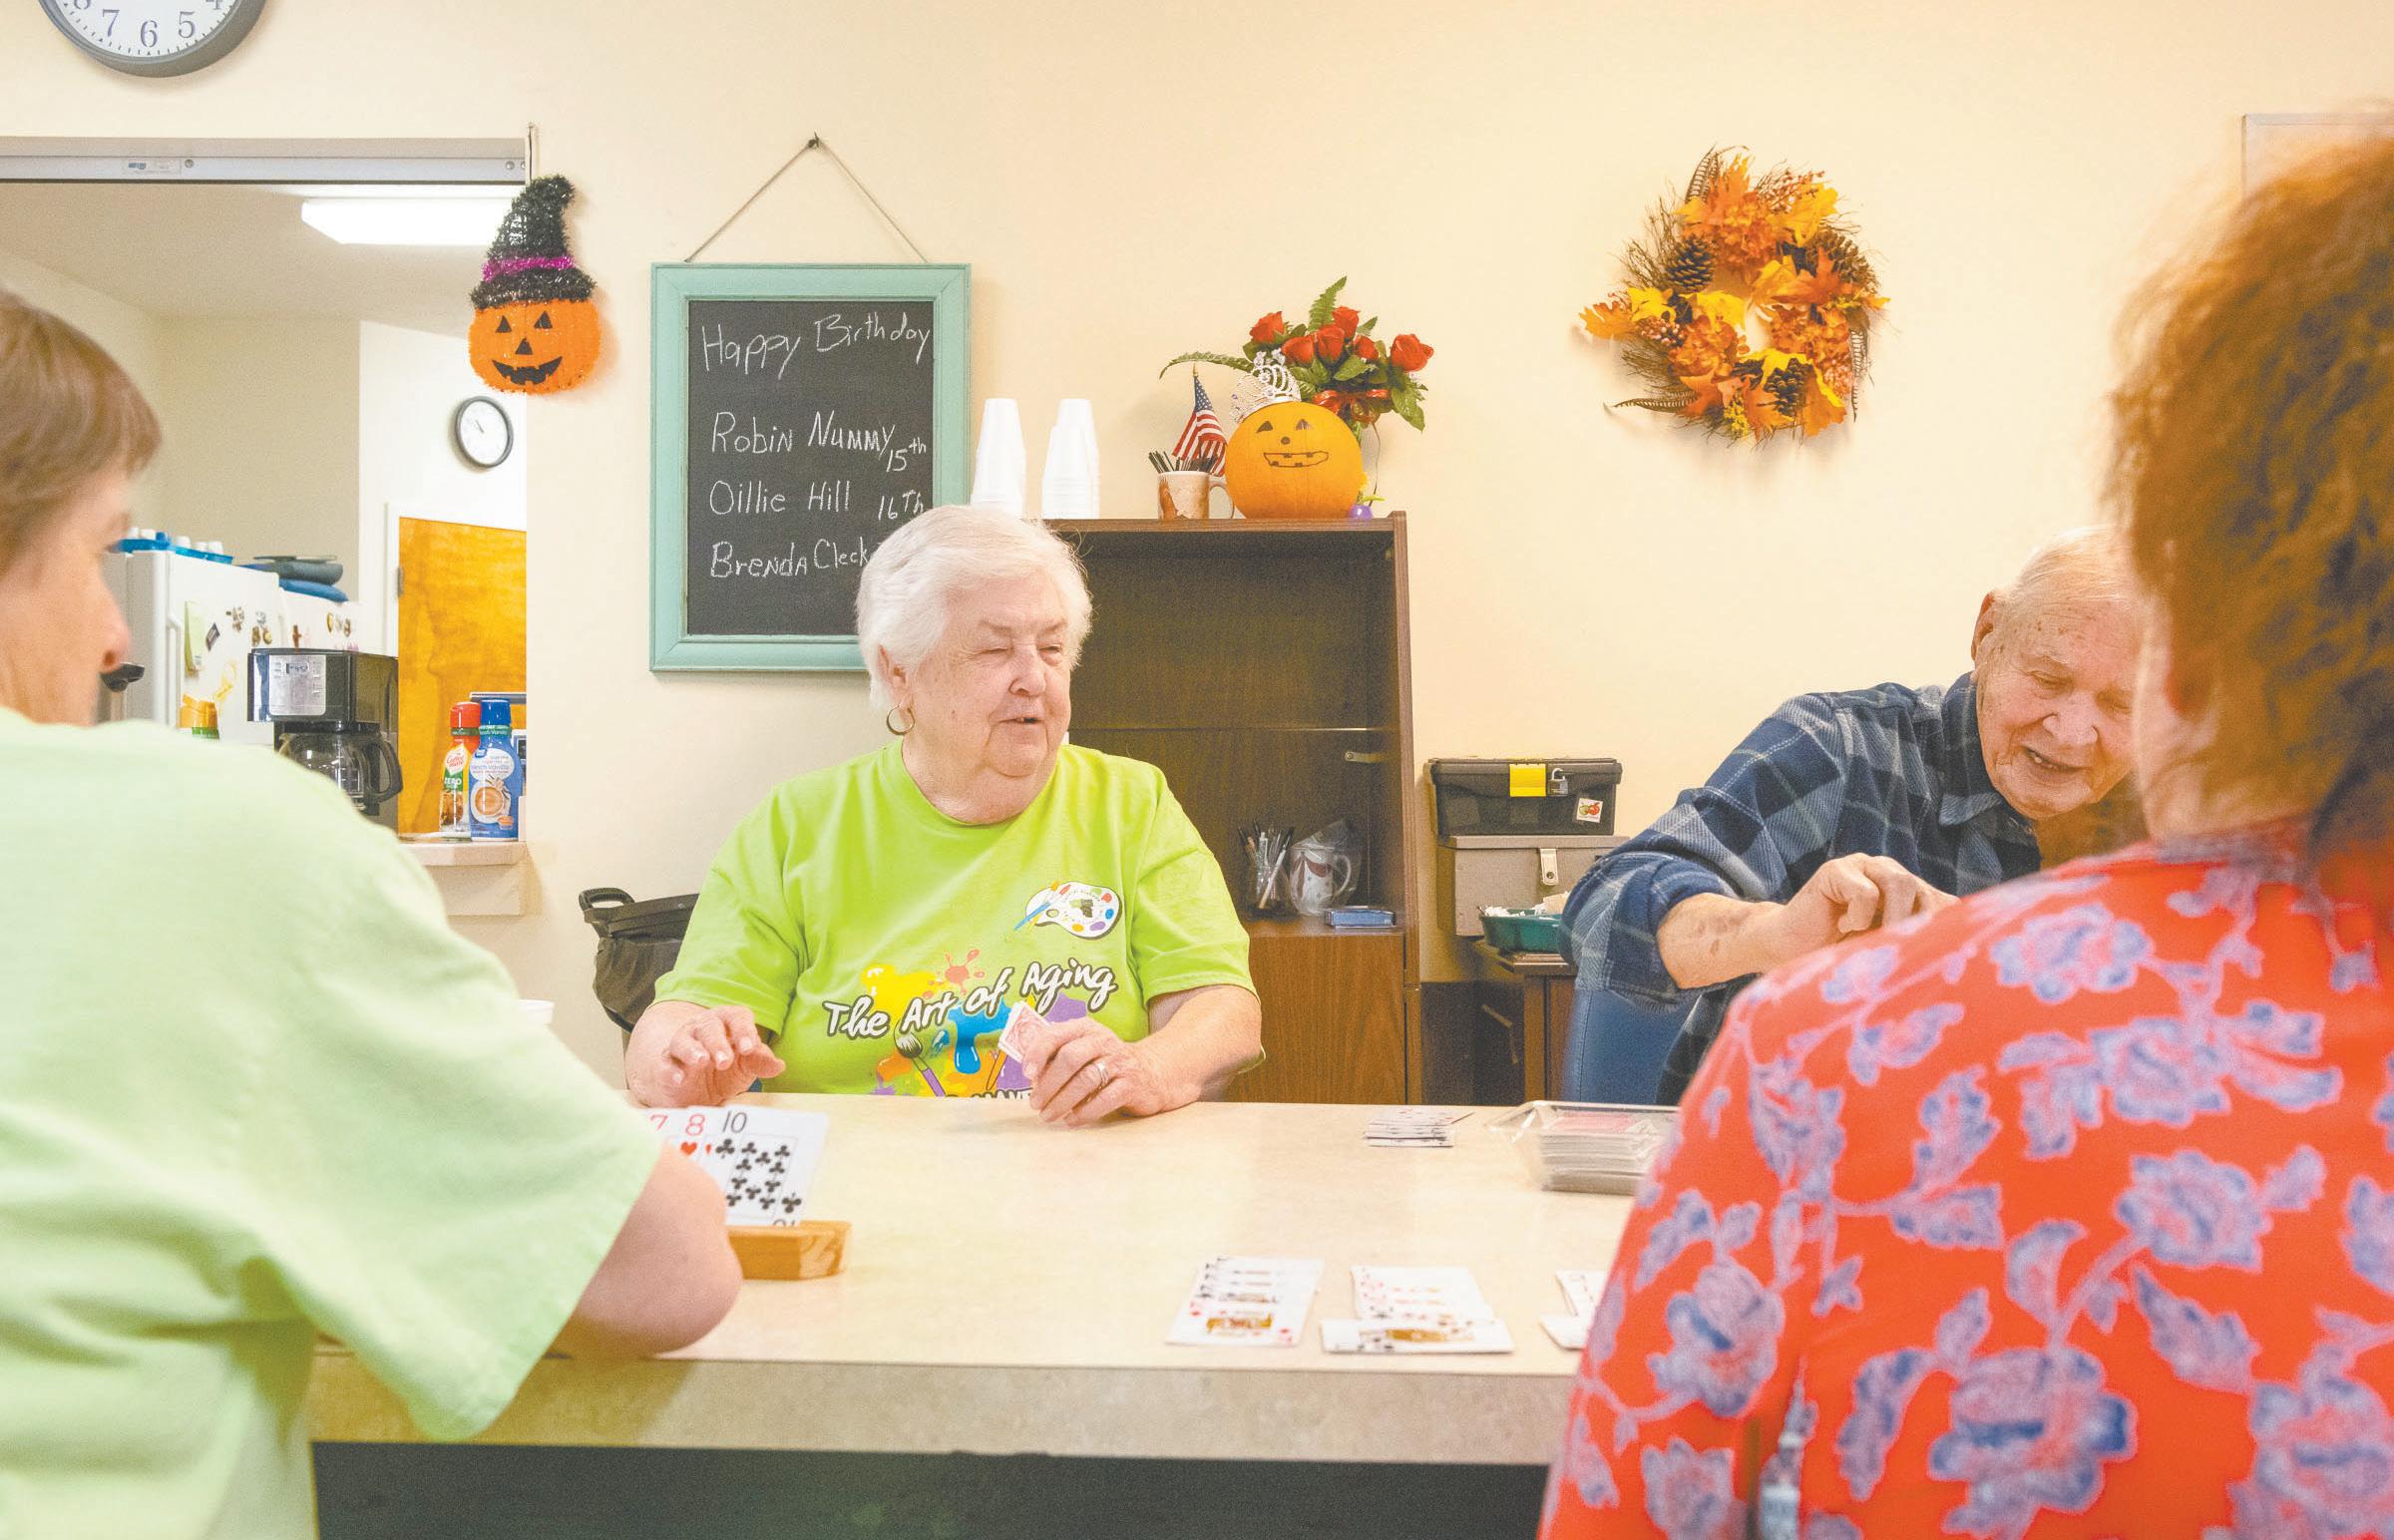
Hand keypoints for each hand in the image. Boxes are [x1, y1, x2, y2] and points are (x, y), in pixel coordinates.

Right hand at [633, 1005, 784, 1107]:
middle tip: (725, 1061)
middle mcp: (702, 1029)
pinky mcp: (667, 1064)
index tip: (749, 1048)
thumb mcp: (746, 1066)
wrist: (696, 1090)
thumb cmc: (726, 1070)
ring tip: (701, 1061)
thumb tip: (779, 1065)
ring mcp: (682, 1045)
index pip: (736, 1017)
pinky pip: (665, 1062)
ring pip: (683, 1040)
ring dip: (692, 1050)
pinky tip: (679, 1079)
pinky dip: (671, 1070)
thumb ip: (760, 1062)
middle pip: (708, 1027)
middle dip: (717, 1043)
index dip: (743, 1030)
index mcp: (727, 1023)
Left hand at [1020, 1014, 1184, 1127]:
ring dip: (1062, 1101)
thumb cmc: (1106, 1063)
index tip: (1027, 1074)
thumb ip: (1059, 1058)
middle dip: (1048, 1083)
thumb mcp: (1085, 1050)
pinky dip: (1084, 1112)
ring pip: (1085, 1081)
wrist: (1152, 1072)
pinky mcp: (1131, 1084)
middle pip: (1070, 1058)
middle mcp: (1103, 1041)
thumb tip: (1032, 1077)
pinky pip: (1104, 1099)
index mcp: (1086, 1029)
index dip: (1037, 1053)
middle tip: (1035, 1103)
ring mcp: (1119, 1062)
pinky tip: (1072, 1120)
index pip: (1056, 1034)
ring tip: (1049, 1115)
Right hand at [1765, 854, 1955, 965]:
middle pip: (1924, 891)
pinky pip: (1865, 892)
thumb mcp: (1885, 950)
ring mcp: (1862, 866)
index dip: (1948, 927)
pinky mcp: (1836, 870)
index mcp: (1907, 893)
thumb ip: (1915, 942)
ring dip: (1892, 920)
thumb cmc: (1838, 955)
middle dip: (1918, 926)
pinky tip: (1841, 927)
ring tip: (1871, 941)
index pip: (1944, 901)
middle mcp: (1889, 873)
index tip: (1941, 957)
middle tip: (1902, 955)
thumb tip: (1957, 953)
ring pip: (1900, 882)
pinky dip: (1859, 918)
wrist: (1787, 949)